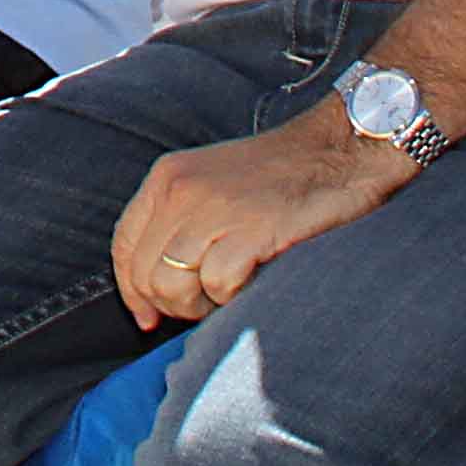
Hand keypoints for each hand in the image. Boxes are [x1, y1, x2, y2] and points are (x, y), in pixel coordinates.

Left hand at [113, 105, 413, 329]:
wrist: (340, 150)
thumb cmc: (281, 177)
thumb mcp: (212, 184)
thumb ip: (179, 225)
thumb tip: (151, 297)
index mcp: (167, 178)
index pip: (124, 246)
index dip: (132, 291)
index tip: (149, 316)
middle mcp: (181, 190)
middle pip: (145, 276)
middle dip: (173, 304)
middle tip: (210, 301)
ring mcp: (213, 208)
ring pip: (173, 286)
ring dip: (204, 303)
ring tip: (234, 288)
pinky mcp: (249, 229)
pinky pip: (218, 286)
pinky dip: (236, 296)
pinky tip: (257, 278)